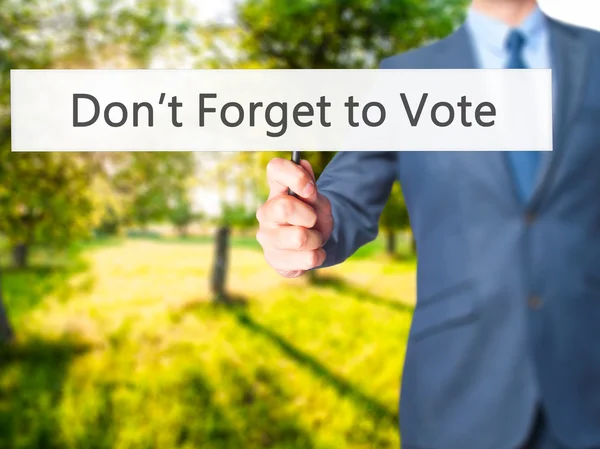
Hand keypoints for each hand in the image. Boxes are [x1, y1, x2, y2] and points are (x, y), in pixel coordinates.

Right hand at [256, 158, 333, 277]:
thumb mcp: (317, 201)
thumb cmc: (313, 219)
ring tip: (313, 239)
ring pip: (299, 237)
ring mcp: (266, 237)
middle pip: (284, 207)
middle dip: (310, 216)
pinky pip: (307, 258)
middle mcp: (265, 212)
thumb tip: (303, 163)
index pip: (275, 169)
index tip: (310, 190)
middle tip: (313, 222)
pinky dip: (318, 256)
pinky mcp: (273, 259)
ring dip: (316, 239)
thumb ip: (311, 187)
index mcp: (276, 191)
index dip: (295, 176)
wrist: (315, 246)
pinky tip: (311, 253)